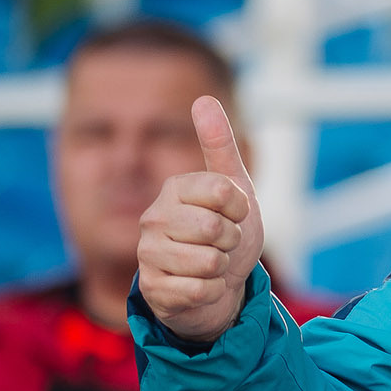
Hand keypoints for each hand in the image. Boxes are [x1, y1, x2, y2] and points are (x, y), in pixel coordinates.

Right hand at [137, 96, 264, 344]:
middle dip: (233, 240)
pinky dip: (213, 292)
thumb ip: (219, 146)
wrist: (219, 285)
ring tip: (212, 264)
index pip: (224, 192)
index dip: (241, 208)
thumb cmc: (227, 234)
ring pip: (209, 261)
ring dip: (223, 268)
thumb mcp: (235, 189)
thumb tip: (203, 99)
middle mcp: (154, 217)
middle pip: (215, 228)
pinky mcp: (152, 289)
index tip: (236, 214)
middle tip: (224, 243)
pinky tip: (201, 287)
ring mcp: (148, 254)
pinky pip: (201, 290)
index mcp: (175, 189)